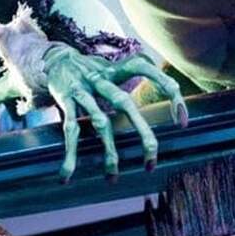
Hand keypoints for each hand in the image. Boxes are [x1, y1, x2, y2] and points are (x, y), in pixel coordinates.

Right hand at [48, 44, 186, 180]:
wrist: (53, 59)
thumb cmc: (91, 71)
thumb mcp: (115, 69)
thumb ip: (135, 81)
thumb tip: (166, 99)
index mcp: (117, 70)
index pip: (147, 69)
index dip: (166, 86)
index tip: (181, 118)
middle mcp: (101, 78)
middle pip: (124, 102)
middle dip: (141, 131)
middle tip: (152, 157)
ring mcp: (82, 89)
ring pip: (99, 121)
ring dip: (108, 150)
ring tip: (112, 176)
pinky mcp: (65, 99)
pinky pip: (70, 130)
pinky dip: (70, 154)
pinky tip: (68, 174)